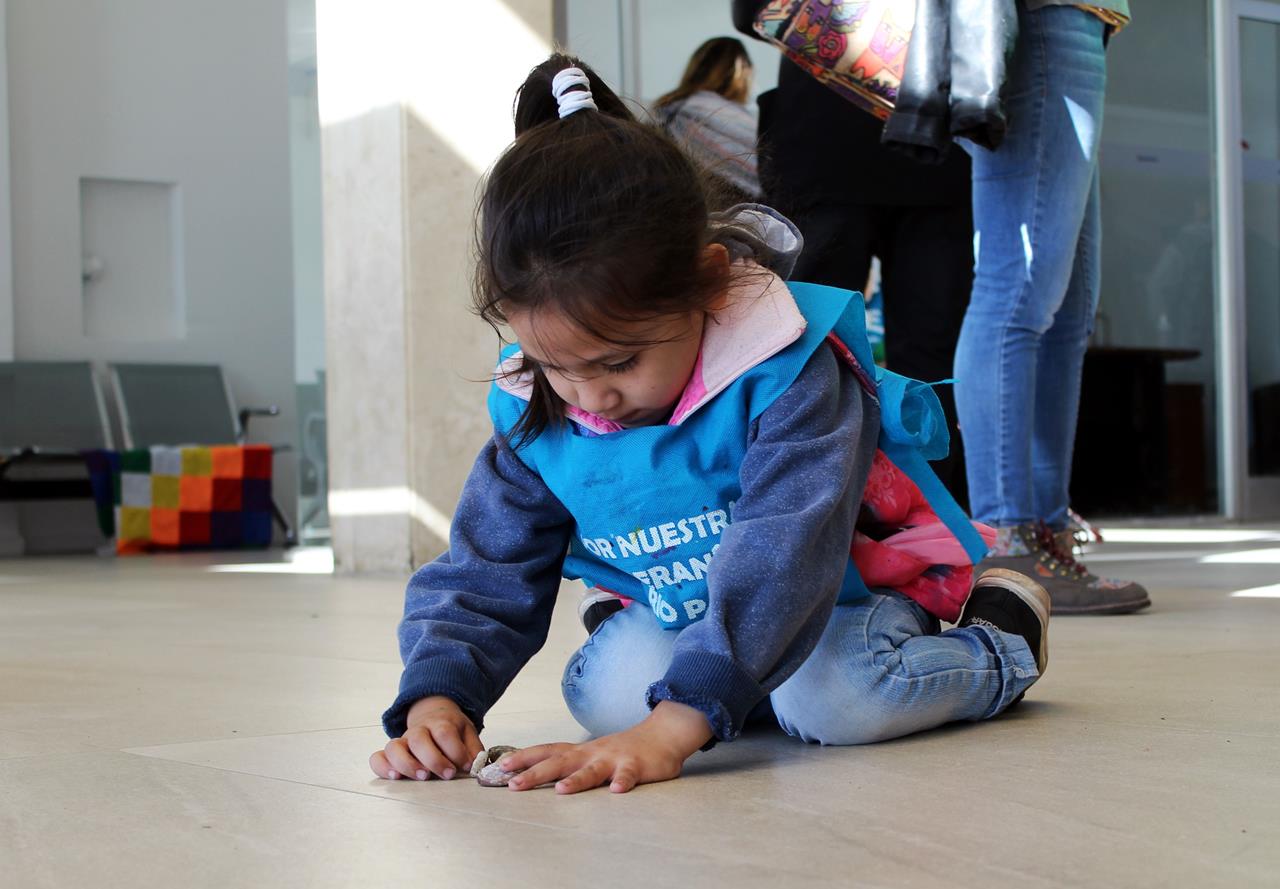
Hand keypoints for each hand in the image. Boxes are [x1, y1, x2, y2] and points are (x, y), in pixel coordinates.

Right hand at [369, 696, 483, 781]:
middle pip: (419, 739)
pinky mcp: (391, 752)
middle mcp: (418, 730)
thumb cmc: (452, 729)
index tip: (466, 766)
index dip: (456, 751)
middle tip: (448, 774)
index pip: (445, 733)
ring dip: (407, 764)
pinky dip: (382, 767)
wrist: (433, 713)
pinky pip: (377, 757)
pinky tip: (394, 777)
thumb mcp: (467, 732)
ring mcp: (402, 740)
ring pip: (394, 746)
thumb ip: (473, 749)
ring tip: (422, 777)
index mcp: (440, 723)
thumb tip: (475, 766)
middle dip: (434, 759)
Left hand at [499, 701, 713, 794]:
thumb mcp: (592, 754)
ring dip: (577, 780)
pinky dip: (623, 782)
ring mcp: (614, 759)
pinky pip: (629, 775)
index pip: (547, 751)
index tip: (499, 766)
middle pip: (560, 762)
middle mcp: (593, 753)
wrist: (662, 734)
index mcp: (581, 751)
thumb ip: (571, 763)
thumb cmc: (624, 749)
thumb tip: (540, 773)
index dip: (523, 758)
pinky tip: (617, 790)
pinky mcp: (636, 766)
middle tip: (513, 784)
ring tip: (561, 790)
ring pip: (592, 770)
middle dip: (535, 772)